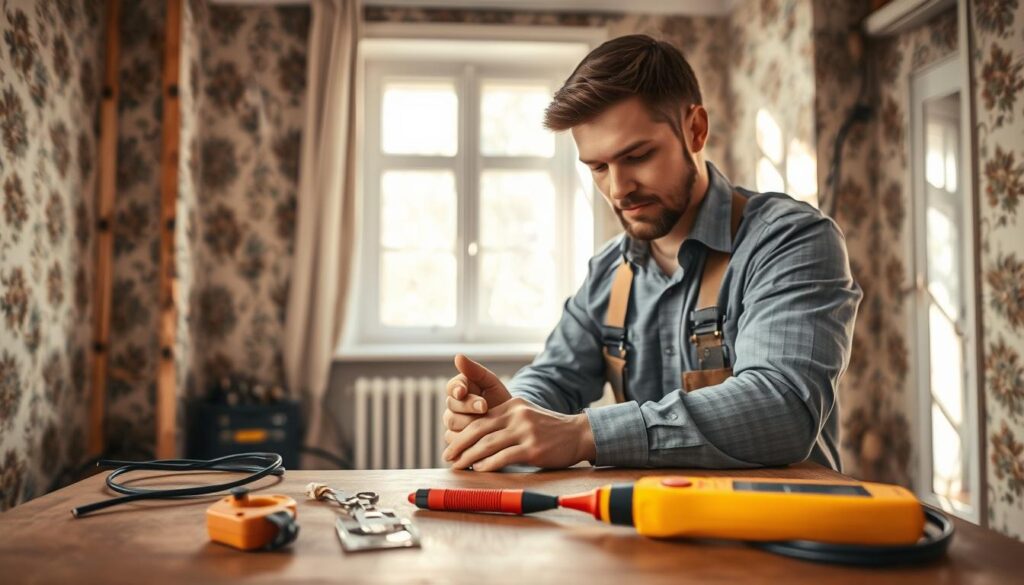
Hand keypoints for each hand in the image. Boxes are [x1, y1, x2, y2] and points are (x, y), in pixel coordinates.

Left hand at [442, 397, 596, 471]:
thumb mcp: (526, 416)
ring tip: (458, 466)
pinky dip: (488, 464)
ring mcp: (525, 431)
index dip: (462, 433)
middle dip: (459, 445)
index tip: (450, 447)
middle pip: (478, 429)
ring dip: (469, 457)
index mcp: (512, 406)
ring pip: (487, 444)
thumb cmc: (549, 430)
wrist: (578, 435)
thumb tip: (479, 439)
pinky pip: (504, 457)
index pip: (479, 419)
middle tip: (447, 457)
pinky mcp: (533, 448)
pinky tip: (479, 470)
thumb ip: (505, 421)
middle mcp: (517, 416)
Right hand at [443, 354, 511, 433]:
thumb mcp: (491, 383)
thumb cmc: (500, 398)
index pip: (451, 387)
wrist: (510, 422)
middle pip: (452, 406)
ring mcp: (453, 424)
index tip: (463, 391)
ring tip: (487, 422)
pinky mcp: (456, 440)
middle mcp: (453, 406)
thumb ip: (475, 371)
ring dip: (469, 423)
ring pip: (452, 424)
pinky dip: (468, 438)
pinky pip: (456, 440)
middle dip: (468, 406)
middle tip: (484, 407)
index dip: (456, 389)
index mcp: (459, 389)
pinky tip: (482, 436)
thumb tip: (458, 356)